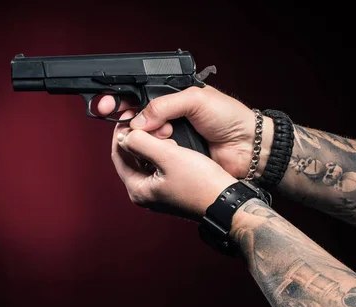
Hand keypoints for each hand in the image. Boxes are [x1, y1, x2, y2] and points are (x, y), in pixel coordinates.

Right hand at [98, 85, 272, 178]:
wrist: (249, 146)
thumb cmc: (228, 117)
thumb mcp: (195, 100)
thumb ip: (163, 106)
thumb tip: (137, 122)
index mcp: (170, 99)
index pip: (137, 97)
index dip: (120, 102)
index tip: (106, 107)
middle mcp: (167, 119)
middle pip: (135, 122)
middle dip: (133, 124)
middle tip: (139, 128)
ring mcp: (170, 141)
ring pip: (142, 141)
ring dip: (146, 140)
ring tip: (166, 137)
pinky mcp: (174, 160)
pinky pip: (154, 158)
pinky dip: (155, 155)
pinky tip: (164, 151)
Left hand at [111, 110, 237, 219]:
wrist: (227, 200)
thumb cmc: (201, 183)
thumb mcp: (168, 156)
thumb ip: (141, 142)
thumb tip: (125, 134)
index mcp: (138, 190)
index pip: (118, 155)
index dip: (121, 133)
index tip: (129, 117)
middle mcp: (145, 193)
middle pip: (132, 157)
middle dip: (140, 138)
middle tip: (153, 124)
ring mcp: (159, 192)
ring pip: (146, 159)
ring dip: (153, 143)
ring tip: (165, 133)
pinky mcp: (172, 188)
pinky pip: (160, 165)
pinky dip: (164, 152)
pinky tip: (174, 144)